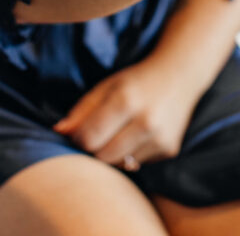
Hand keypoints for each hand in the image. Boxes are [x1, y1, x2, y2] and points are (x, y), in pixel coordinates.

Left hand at [52, 53, 201, 168]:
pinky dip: (131, 154)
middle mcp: (146, 122)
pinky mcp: (169, 150)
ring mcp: (160, 139)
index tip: (81, 131)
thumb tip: (59, 131)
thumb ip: (82, 109)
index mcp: (126, 100)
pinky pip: (137, 164)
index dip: (79, 138)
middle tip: (100, 133)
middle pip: (102, 156)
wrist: (180, 74)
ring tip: (121, 131)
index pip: (89, 138)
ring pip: (119, 164)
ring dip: (113, 153)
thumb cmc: (137, 80)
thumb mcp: (107, 86)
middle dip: (95, 148)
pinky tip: (138, 134)